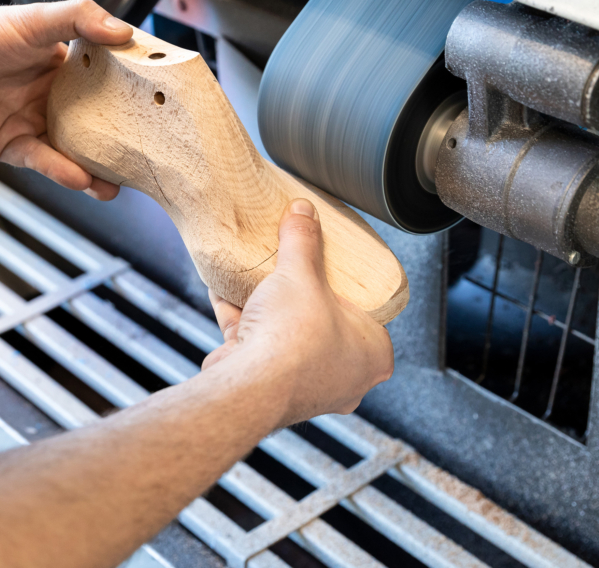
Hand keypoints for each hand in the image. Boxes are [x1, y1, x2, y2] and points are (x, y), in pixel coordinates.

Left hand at [0, 0, 131, 199]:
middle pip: (97, 121)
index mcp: (63, 64)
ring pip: (76, 150)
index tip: (160, 104)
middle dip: (121, 140)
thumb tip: (123, 30)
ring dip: (97, 167)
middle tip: (148, 154)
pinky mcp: (13, 146)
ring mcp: (35, 122)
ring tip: (119, 182)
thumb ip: (79, 20)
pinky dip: (63, 172)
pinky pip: (46, 162)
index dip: (132, 92)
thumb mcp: (32, 19)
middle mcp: (53, 95)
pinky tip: (81, 178)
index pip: (108, 80)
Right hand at [203, 199, 393, 426]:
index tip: (333, 268)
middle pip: (326, 321)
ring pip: (289, 335)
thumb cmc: (293, 341)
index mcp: (373, 355)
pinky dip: (241, 318)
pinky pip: (257, 344)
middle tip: (297, 270)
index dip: (350, 287)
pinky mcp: (268, 385)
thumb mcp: (302, 274)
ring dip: (271, 306)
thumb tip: (303, 212)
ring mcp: (306, 385)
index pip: (370, 312)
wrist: (248, 387)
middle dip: (305, 296)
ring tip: (260, 274)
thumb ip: (304, 240)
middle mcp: (345, 377)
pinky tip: (225, 289)